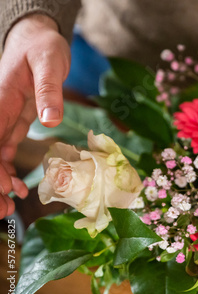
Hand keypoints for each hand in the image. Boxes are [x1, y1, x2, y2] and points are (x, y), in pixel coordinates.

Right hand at [0, 14, 70, 218]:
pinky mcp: (15, 118)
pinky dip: (7, 166)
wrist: (40, 36)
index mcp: (0, 99)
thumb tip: (50, 119)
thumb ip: (50, 91)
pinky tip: (14, 185)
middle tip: (3, 210)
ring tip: (9, 205)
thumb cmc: (44, 46)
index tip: (2, 187)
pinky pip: (5, 146)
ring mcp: (4, 115)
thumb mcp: (50, 63)